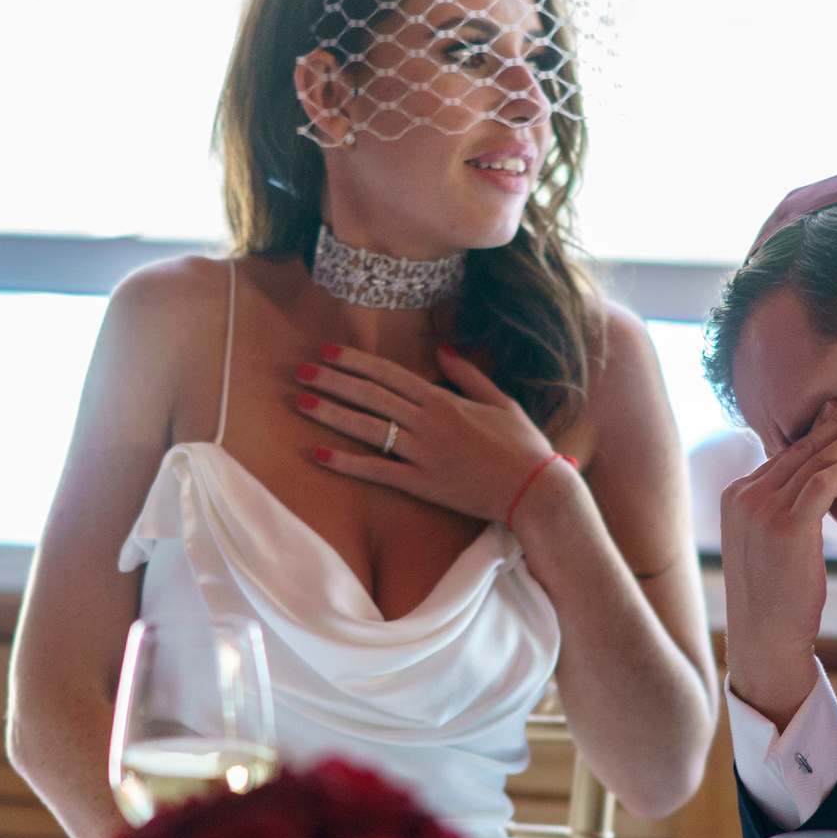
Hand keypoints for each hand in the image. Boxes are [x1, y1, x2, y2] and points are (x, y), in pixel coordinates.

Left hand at [299, 344, 562, 521]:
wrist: (535, 488)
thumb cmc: (521, 444)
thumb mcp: (499, 400)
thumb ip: (467, 374)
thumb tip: (443, 349)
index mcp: (444, 400)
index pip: (389, 375)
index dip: (356, 362)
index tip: (328, 352)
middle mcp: (429, 423)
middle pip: (371, 396)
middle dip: (333, 381)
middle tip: (301, 370)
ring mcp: (424, 454)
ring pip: (369, 428)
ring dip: (332, 414)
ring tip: (302, 402)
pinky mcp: (423, 485)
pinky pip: (378, 471)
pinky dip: (347, 463)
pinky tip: (320, 454)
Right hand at [720, 395, 836, 724]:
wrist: (766, 639)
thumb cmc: (777, 596)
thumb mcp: (769, 543)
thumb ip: (781, 509)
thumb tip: (813, 483)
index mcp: (736, 495)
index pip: (784, 453)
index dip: (819, 430)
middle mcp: (743, 496)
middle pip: (799, 449)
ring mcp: (760, 509)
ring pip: (814, 461)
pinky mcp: (786, 527)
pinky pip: (822, 484)